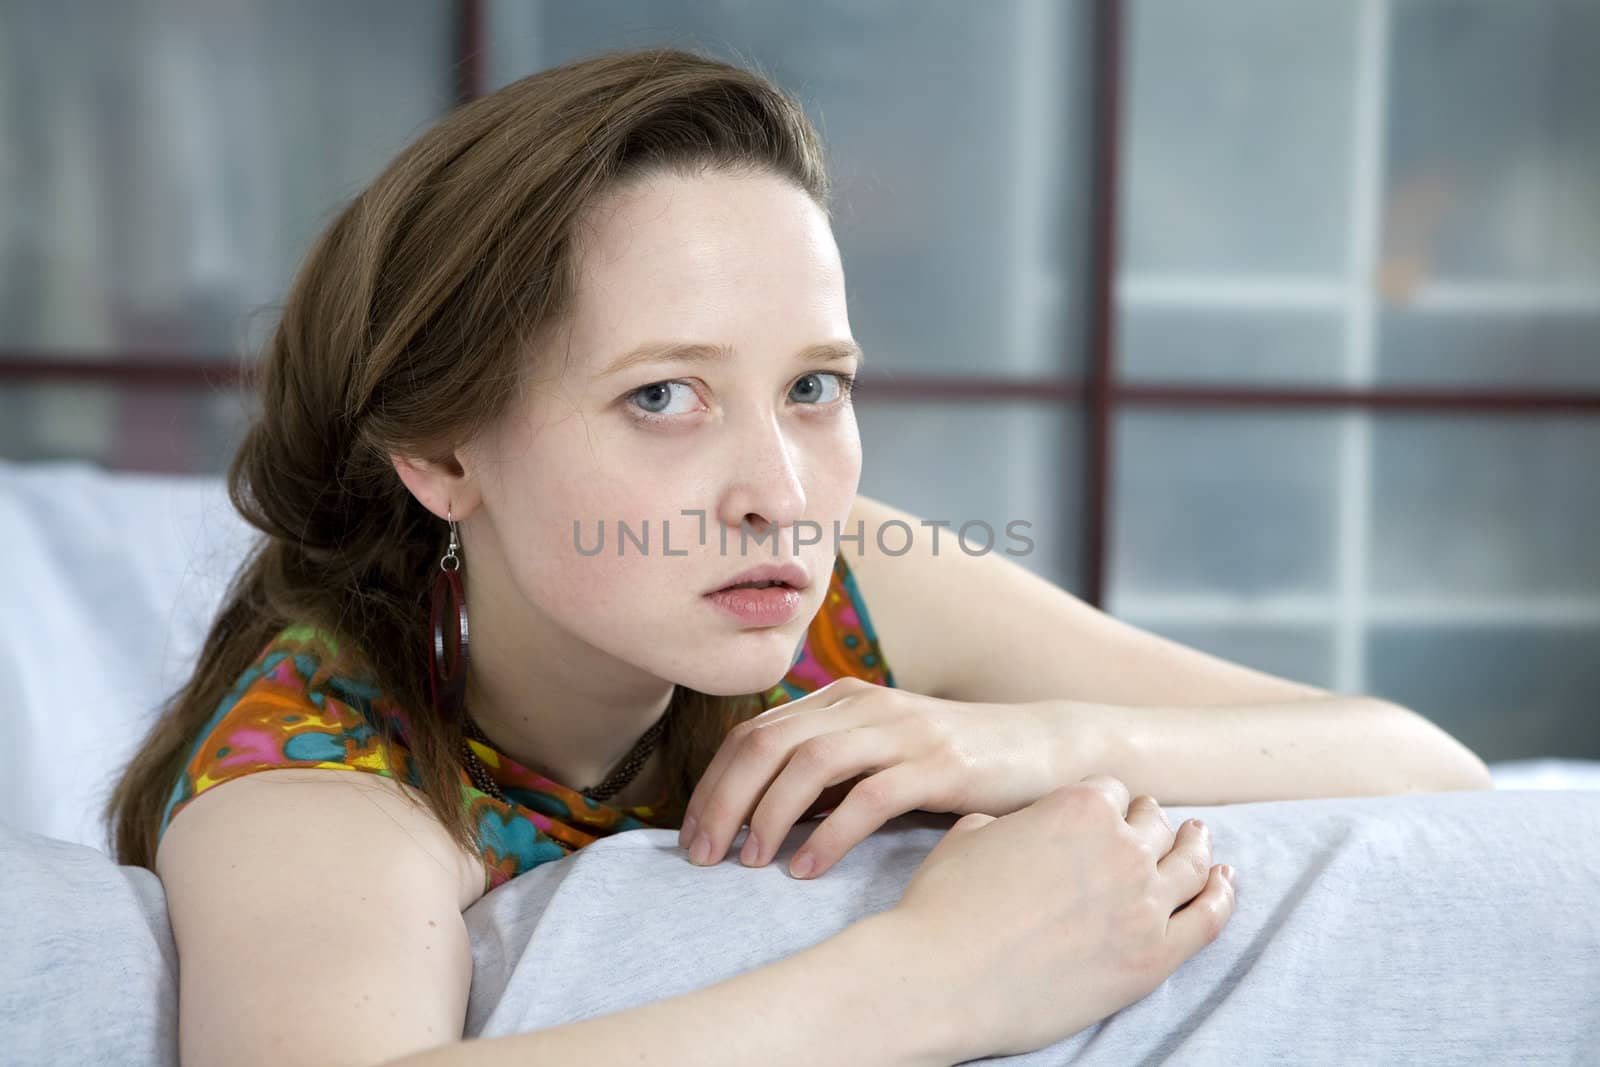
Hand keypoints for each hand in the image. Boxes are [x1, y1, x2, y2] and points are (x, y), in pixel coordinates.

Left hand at [676, 676, 1077, 878]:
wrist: (1047, 749)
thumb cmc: (955, 762)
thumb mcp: (881, 754)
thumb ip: (828, 771)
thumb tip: (758, 816)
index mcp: (843, 700)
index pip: (754, 733)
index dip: (713, 783)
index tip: (691, 837)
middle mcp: (866, 706)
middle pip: (768, 745)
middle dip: (723, 801)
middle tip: (701, 856)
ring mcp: (904, 732)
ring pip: (810, 765)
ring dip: (768, 816)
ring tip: (749, 863)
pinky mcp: (941, 765)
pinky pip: (869, 797)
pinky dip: (830, 835)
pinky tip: (807, 869)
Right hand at [885, 776, 1235, 1060]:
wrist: (941, 978)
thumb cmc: (943, 905)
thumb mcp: (969, 834)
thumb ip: (1009, 822)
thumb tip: (1013, 830)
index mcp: (1078, 806)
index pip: (1111, 791)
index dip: (1107, 801)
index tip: (1108, 811)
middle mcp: (1121, 847)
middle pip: (1154, 824)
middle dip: (1151, 822)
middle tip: (1155, 824)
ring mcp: (1143, 904)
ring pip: (1190, 864)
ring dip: (1197, 849)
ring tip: (1201, 843)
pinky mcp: (1152, 958)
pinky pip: (1207, 918)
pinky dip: (1221, 896)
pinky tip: (1224, 884)